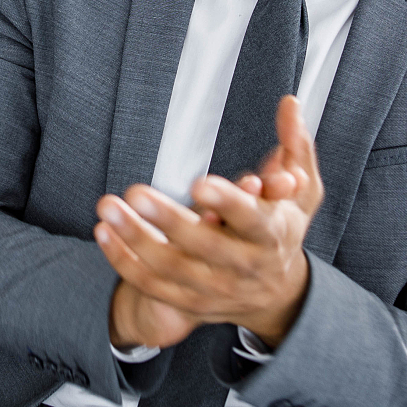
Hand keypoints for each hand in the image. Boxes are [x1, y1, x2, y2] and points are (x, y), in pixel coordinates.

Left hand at [95, 95, 322, 350]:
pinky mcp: (190, 303)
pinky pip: (152, 284)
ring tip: (108, 209)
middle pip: (205, 246)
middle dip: (169, 220)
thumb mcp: (301, 191)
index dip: (226, 203)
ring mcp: (215, 289)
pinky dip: (124, 261)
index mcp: (271, 234)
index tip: (198, 184)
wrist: (277, 293)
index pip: (251, 220)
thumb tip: (289, 103)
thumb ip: (295, 146)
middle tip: (136, 193)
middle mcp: (244, 266)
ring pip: (170, 268)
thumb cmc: (282, 229)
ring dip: (135, 238)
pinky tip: (104, 233)